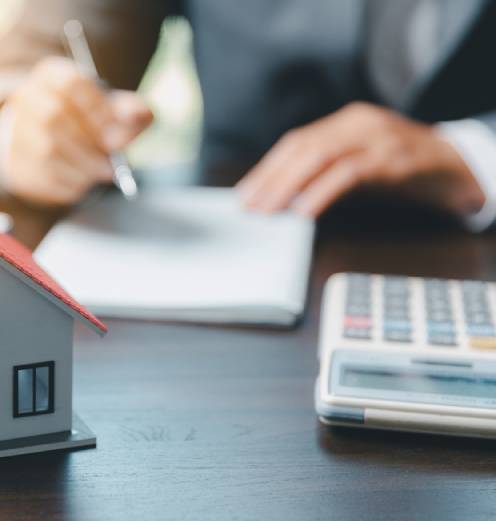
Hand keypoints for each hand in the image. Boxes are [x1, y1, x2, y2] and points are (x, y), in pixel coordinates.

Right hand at [0, 57, 152, 206]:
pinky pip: (42, 176)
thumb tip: (139, 115)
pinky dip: (70, 184)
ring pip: (46, 151)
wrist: (50, 142)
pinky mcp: (17, 165)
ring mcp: (16, 132)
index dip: (97, 110)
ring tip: (103, 173)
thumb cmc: (86, 122)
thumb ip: (130, 110)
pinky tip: (84, 182)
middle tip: (112, 163)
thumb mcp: (111, 109)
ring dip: (82, 167)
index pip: (71, 84)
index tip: (117, 133)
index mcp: (51, 75)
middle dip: (89, 145)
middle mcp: (26, 99)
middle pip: (53, 118)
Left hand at [237, 102, 484, 217]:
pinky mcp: (394, 159)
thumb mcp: (362, 164)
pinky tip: (305, 212)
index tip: (245, 194)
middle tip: (250, 208)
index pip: (296, 142)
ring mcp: (378, 137)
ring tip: (269, 212)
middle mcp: (359, 122)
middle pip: (302, 147)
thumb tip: (283, 199)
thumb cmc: (406, 169)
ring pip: (321, 156)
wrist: (462, 167)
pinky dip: (322, 193)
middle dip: (271, 179)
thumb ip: (327, 173)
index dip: (267, 169)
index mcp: (346, 122)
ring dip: (289, 186)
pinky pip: (349, 174)